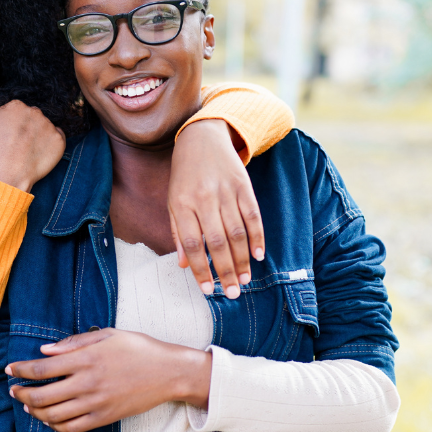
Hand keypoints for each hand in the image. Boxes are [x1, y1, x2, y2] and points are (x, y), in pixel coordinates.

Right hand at [0, 100, 65, 191]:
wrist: (3, 175)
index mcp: (14, 106)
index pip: (16, 111)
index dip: (12, 125)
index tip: (9, 137)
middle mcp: (34, 111)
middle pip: (32, 118)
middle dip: (27, 129)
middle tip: (20, 146)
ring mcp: (48, 126)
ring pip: (45, 128)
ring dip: (39, 137)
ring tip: (28, 153)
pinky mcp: (59, 141)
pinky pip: (58, 140)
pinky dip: (51, 147)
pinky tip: (40, 155)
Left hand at [6, 329, 211, 431]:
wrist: (168, 373)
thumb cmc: (139, 349)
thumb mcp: (108, 335)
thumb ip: (74, 343)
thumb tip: (45, 351)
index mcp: (86, 359)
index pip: (41, 369)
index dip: (20, 371)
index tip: (10, 370)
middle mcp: (87, 383)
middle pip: (41, 395)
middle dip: (21, 393)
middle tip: (13, 389)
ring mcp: (96, 403)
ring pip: (53, 414)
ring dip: (34, 410)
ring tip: (27, 404)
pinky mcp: (104, 418)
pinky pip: (71, 428)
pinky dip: (54, 425)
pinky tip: (49, 418)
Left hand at [169, 119, 264, 298]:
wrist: (202, 137)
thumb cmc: (184, 176)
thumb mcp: (173, 202)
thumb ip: (178, 233)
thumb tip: (184, 265)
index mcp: (182, 204)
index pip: (193, 244)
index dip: (201, 269)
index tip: (209, 290)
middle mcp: (204, 199)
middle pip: (217, 242)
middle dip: (226, 271)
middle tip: (233, 293)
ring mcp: (226, 191)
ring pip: (237, 232)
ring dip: (242, 259)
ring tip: (244, 280)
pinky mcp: (244, 186)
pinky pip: (253, 215)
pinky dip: (257, 237)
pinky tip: (258, 255)